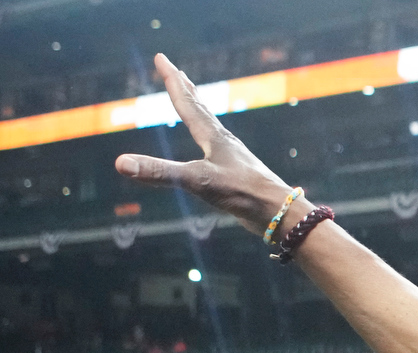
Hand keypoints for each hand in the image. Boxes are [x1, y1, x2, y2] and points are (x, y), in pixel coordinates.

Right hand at [114, 53, 296, 234]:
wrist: (280, 213)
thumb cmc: (243, 194)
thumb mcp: (197, 182)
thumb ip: (159, 172)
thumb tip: (120, 163)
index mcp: (214, 137)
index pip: (187, 102)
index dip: (171, 80)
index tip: (161, 57)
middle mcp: (223, 142)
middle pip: (200, 108)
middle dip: (185, 88)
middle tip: (174, 69)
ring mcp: (232, 158)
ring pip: (210, 127)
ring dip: (198, 111)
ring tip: (192, 103)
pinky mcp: (237, 174)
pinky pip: (217, 148)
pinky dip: (207, 138)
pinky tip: (211, 147)